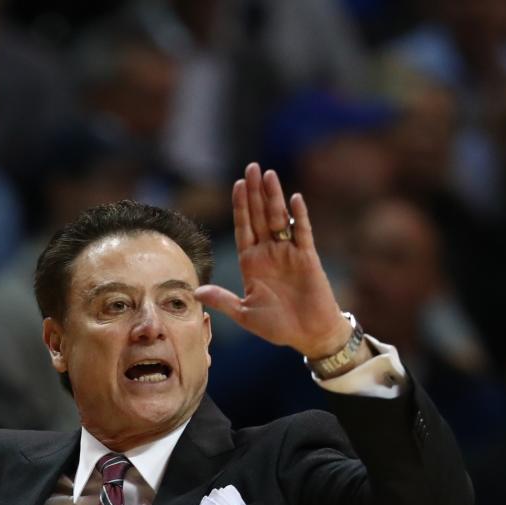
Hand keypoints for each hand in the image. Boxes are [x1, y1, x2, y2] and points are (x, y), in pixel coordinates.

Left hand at [194, 163, 350, 357]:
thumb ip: (223, 300)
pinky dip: (300, 217)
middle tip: (251, 167)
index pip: (244, 228)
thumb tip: (196, 292)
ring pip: (280, 219)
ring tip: (268, 174)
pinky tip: (294, 199)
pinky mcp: (308, 258)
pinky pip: (303, 233)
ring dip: (274, 197)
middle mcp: (270, 253)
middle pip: (260, 216)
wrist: (309, 335)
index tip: (236, 185)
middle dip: (255, 193)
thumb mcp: (245, 314)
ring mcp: (289, 253)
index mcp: (252, 263)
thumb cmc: (278, 326)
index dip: (240, 207)